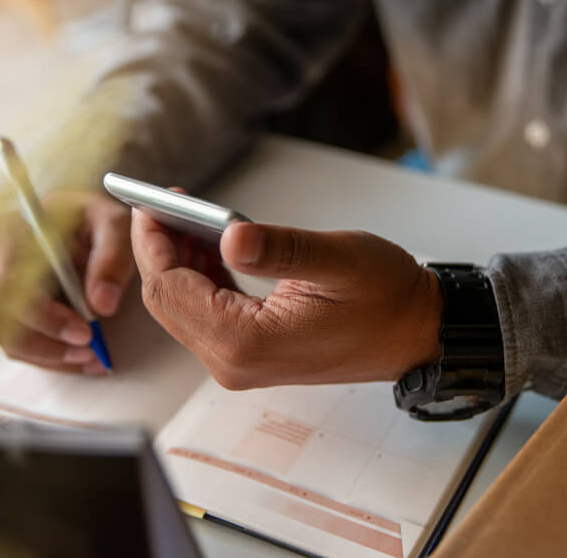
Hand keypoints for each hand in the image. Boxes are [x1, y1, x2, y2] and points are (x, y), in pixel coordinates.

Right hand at [0, 189, 133, 373]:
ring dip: (47, 356)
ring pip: (3, 337)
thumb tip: (101, 305)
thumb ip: (111, 258)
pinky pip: (13, 341)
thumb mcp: (112, 224)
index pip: (11, 285)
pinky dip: (46, 356)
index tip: (84, 332)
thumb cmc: (92, 217)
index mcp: (10, 232)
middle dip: (45, 345)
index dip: (45, 317)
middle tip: (90, 352)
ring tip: (91, 358)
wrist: (77, 216)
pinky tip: (79, 358)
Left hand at [131, 211, 442, 388]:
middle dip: (160, 250)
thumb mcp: (338, 259)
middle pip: (167, 302)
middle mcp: (234, 361)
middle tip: (167, 204)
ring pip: (183, 308)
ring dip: (180, 262)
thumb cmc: (387, 297)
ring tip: (192, 219)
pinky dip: (201, 278)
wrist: (416, 332)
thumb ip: (281, 249)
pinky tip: (213, 248)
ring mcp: (241, 362)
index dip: (153, 243)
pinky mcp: (251, 354)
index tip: (150, 203)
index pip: (169, 290)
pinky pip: (206, 314)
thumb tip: (229, 237)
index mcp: (246, 341)